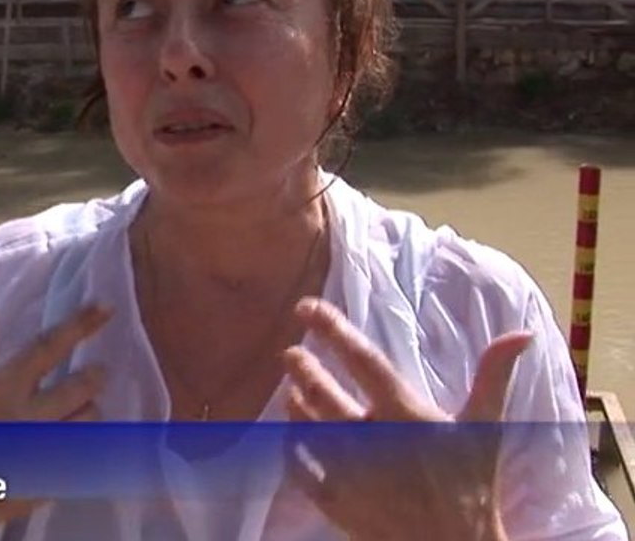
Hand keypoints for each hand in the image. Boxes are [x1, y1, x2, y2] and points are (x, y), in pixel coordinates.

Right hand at [0, 290, 112, 539]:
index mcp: (0, 387)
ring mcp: (43, 450)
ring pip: (92, 417)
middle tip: (93, 373)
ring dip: (88, 410)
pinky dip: (86, 439)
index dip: (80, 324)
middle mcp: (25, 416)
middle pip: (84, 385)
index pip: (48, 347)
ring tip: (73, 411)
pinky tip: (69, 440)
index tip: (106, 307)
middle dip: (94, 375)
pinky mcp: (56, 477)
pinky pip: (90, 448)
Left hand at [283, 298, 531, 540]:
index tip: (306, 307)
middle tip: (290, 352)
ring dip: (295, 403)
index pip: (362, 359)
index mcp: (405, 413)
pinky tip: (293, 434)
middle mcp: (371, 438)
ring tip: (291, 388)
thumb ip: (494, 377)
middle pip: (323, 391)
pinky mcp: (336, 502)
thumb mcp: (484, 429)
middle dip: (302, 367)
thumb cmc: (473, 486)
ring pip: (306, 426)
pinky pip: (300, 468)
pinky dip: (292, 446)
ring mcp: (349, 472)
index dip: (332, 328)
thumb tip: (521, 333)